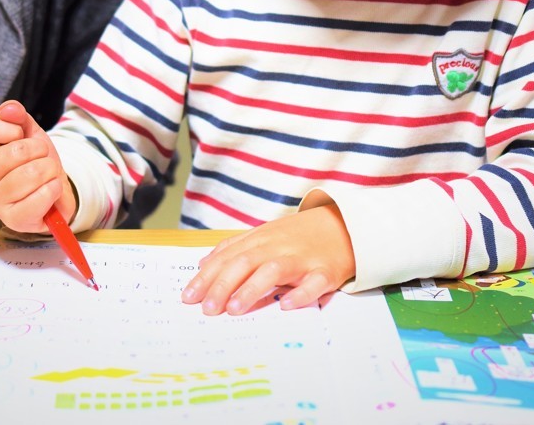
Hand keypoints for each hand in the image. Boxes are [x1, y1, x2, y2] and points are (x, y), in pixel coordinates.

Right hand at [0, 100, 76, 232]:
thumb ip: (17, 116)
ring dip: (49, 170)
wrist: (52, 190)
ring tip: (45, 175)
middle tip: (39, 158)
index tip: (19, 136)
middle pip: (16, 151)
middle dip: (39, 150)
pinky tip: (49, 191)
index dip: (14, 128)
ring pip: (32, 173)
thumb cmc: (34, 160)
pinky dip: (54, 189)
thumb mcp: (28, 132)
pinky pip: (42, 196)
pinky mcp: (12, 220)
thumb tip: (10, 108)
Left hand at [180, 201, 355, 314]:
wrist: (345, 225)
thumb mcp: (265, 234)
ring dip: (251, 289)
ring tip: (234, 309)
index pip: (227, 256)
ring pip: (273, 270)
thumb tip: (203, 262)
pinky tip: (286, 306)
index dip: (206, 276)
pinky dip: (300, 294)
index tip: (188, 297)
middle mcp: (277, 247)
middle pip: (244, 262)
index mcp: (260, 239)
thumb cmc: (299, 235)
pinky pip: (313, 283)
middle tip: (206, 309)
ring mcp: (302, 258)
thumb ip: (235, 247)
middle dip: (222, 285)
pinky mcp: (325, 271)